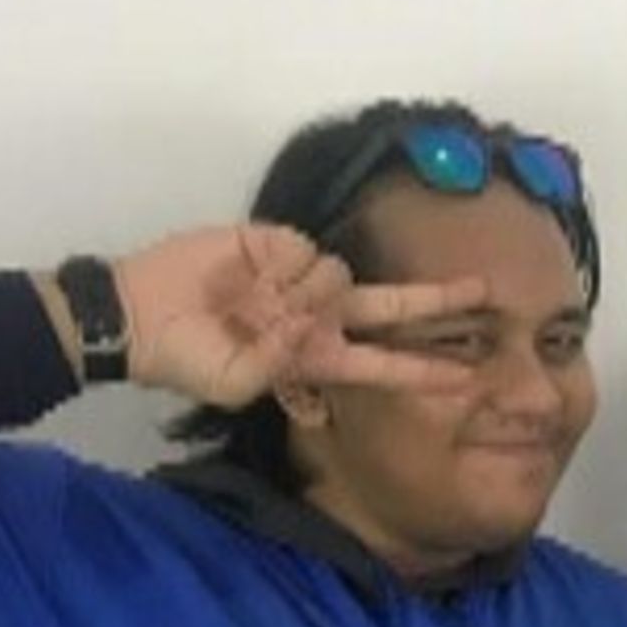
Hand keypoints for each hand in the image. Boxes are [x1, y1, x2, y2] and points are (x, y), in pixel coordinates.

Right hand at [111, 223, 491, 409]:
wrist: (142, 313)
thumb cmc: (189, 359)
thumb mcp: (235, 384)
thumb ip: (277, 366)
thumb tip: (304, 327)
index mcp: (317, 356)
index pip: (382, 363)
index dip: (422, 369)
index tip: (467, 376)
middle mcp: (321, 315)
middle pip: (394, 306)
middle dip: (438, 301)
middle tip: (484, 291)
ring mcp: (303, 278)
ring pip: (341, 277)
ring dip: (306, 294)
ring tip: (258, 305)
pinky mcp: (281, 242)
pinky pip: (308, 253)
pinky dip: (284, 268)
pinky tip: (252, 275)